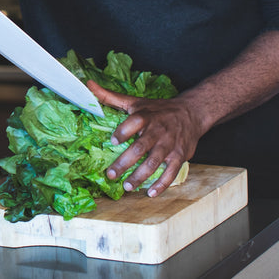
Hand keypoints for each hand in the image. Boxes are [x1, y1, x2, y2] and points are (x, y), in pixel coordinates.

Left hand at [88, 80, 203, 196]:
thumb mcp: (134, 101)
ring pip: (154, 163)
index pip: (134, 123)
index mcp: (145, 116)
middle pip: (141, 148)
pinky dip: (162, 184)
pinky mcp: (179, 156)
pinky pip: (171, 172)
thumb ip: (109, 97)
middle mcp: (157, 131)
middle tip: (111, 175)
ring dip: (140, 176)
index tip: (113, 141)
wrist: (191, 113)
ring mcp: (169, 145)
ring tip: (128, 186)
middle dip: (125, 163)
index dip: (124, 132)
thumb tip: (87, 85)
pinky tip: (150, 193)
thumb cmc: (157, 109)